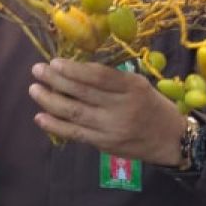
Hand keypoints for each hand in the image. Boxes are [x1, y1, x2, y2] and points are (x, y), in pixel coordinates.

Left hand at [28, 58, 186, 162]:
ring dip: (50, 100)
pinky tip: (40, 117)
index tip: (54, 62)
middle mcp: (121, 107)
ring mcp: (111, 128)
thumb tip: (75, 70)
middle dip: (56, 80)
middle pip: (82, 92)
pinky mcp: (104, 144)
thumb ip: (112, 79)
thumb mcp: (139, 85)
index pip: (99, 76)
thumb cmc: (153, 106)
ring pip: (74, 112)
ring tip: (34, 89)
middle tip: (37, 70)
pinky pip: (76, 133)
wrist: (171, 140)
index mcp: (132, 87)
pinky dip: (56, 126)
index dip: (74, 69)